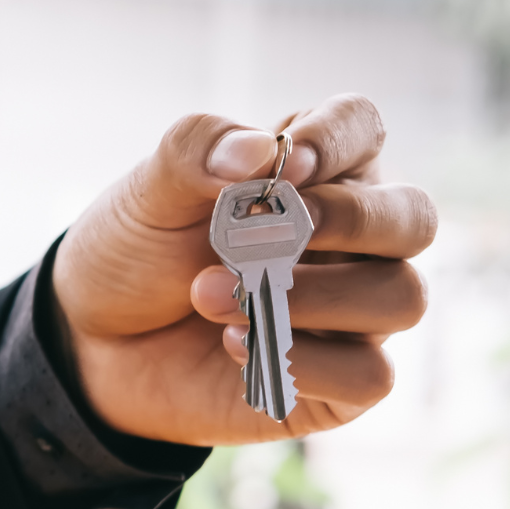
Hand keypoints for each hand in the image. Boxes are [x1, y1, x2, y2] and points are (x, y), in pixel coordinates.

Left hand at [51, 94, 435, 444]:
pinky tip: (233, 345)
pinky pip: (370, 374)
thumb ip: (196, 154)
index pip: (364, 127)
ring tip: (212, 296)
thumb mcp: (147, 193)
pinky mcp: (341, 380)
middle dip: (352, 220)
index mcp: (316, 172)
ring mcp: (355, 312)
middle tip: (277, 228)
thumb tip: (257, 150)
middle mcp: (352, 239)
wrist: (94, 343)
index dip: (338, 137)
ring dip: (311, 297)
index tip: (288, 163)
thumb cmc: (136, 255)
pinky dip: (306, 361)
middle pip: (415, 217)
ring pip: (402, 297)